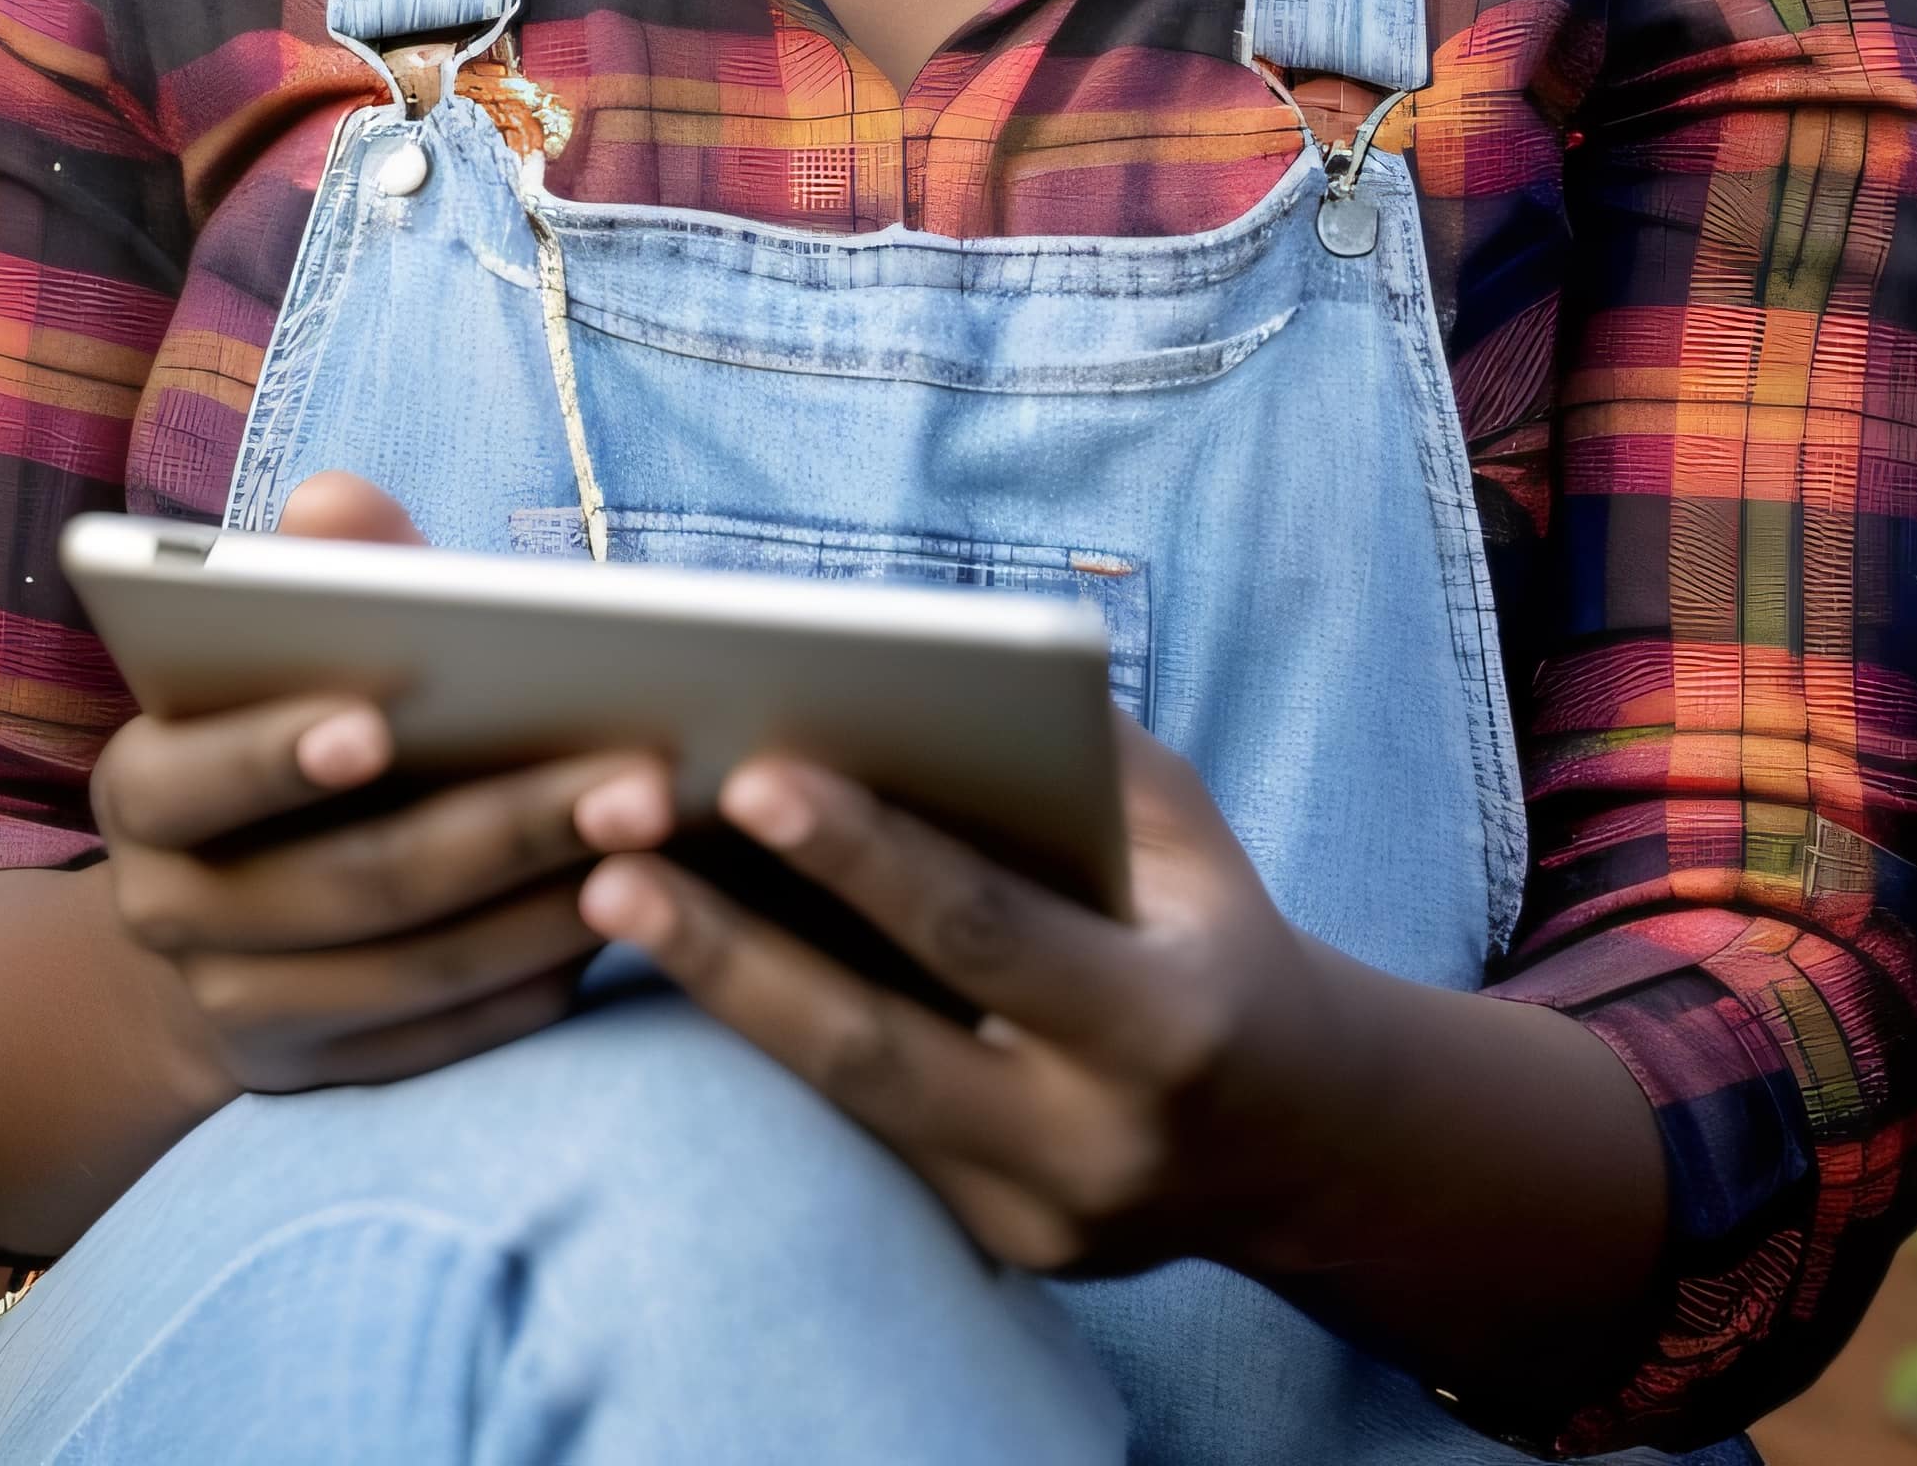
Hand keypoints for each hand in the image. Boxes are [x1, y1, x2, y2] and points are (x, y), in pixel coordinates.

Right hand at [83, 471, 676, 1099]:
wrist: (222, 918)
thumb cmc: (284, 732)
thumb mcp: (289, 648)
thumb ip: (327, 574)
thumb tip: (332, 505)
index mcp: (144, 791)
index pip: (192, 781)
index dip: (274, 755)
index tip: (376, 722)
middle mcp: (171, 913)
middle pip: (350, 883)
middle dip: (500, 829)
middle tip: (635, 778)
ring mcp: (245, 1013)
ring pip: (415, 971)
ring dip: (548, 908)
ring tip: (659, 839)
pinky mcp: (329, 1080)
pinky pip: (451, 1038)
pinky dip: (543, 977)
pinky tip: (633, 914)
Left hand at [566, 713, 1323, 1274]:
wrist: (1306, 1137)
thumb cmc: (1216, 932)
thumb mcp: (1181, 833)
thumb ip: (1068, 757)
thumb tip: (909, 672)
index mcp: (1165, 1025)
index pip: (984, 934)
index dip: (865, 857)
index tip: (751, 777)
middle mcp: (1096, 1143)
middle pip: (876, 1051)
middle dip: (735, 952)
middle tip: (612, 862)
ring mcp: (1035, 1216)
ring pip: (843, 1105)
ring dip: (719, 996)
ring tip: (611, 897)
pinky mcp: (989, 1244)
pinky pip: (857, 1133)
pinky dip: (768, 1042)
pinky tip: (684, 958)